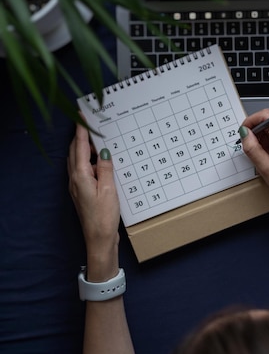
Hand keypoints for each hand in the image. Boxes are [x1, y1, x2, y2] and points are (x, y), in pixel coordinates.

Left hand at [68, 122, 119, 276]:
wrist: (99, 239)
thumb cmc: (104, 218)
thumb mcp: (109, 190)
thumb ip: (106, 168)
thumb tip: (104, 151)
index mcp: (81, 176)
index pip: (80, 146)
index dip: (81, 129)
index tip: (81, 114)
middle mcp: (75, 179)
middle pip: (75, 151)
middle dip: (80, 135)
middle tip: (88, 121)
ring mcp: (76, 186)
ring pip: (77, 160)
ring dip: (83, 147)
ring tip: (94, 138)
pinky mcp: (81, 192)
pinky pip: (82, 169)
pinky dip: (87, 160)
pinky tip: (98, 162)